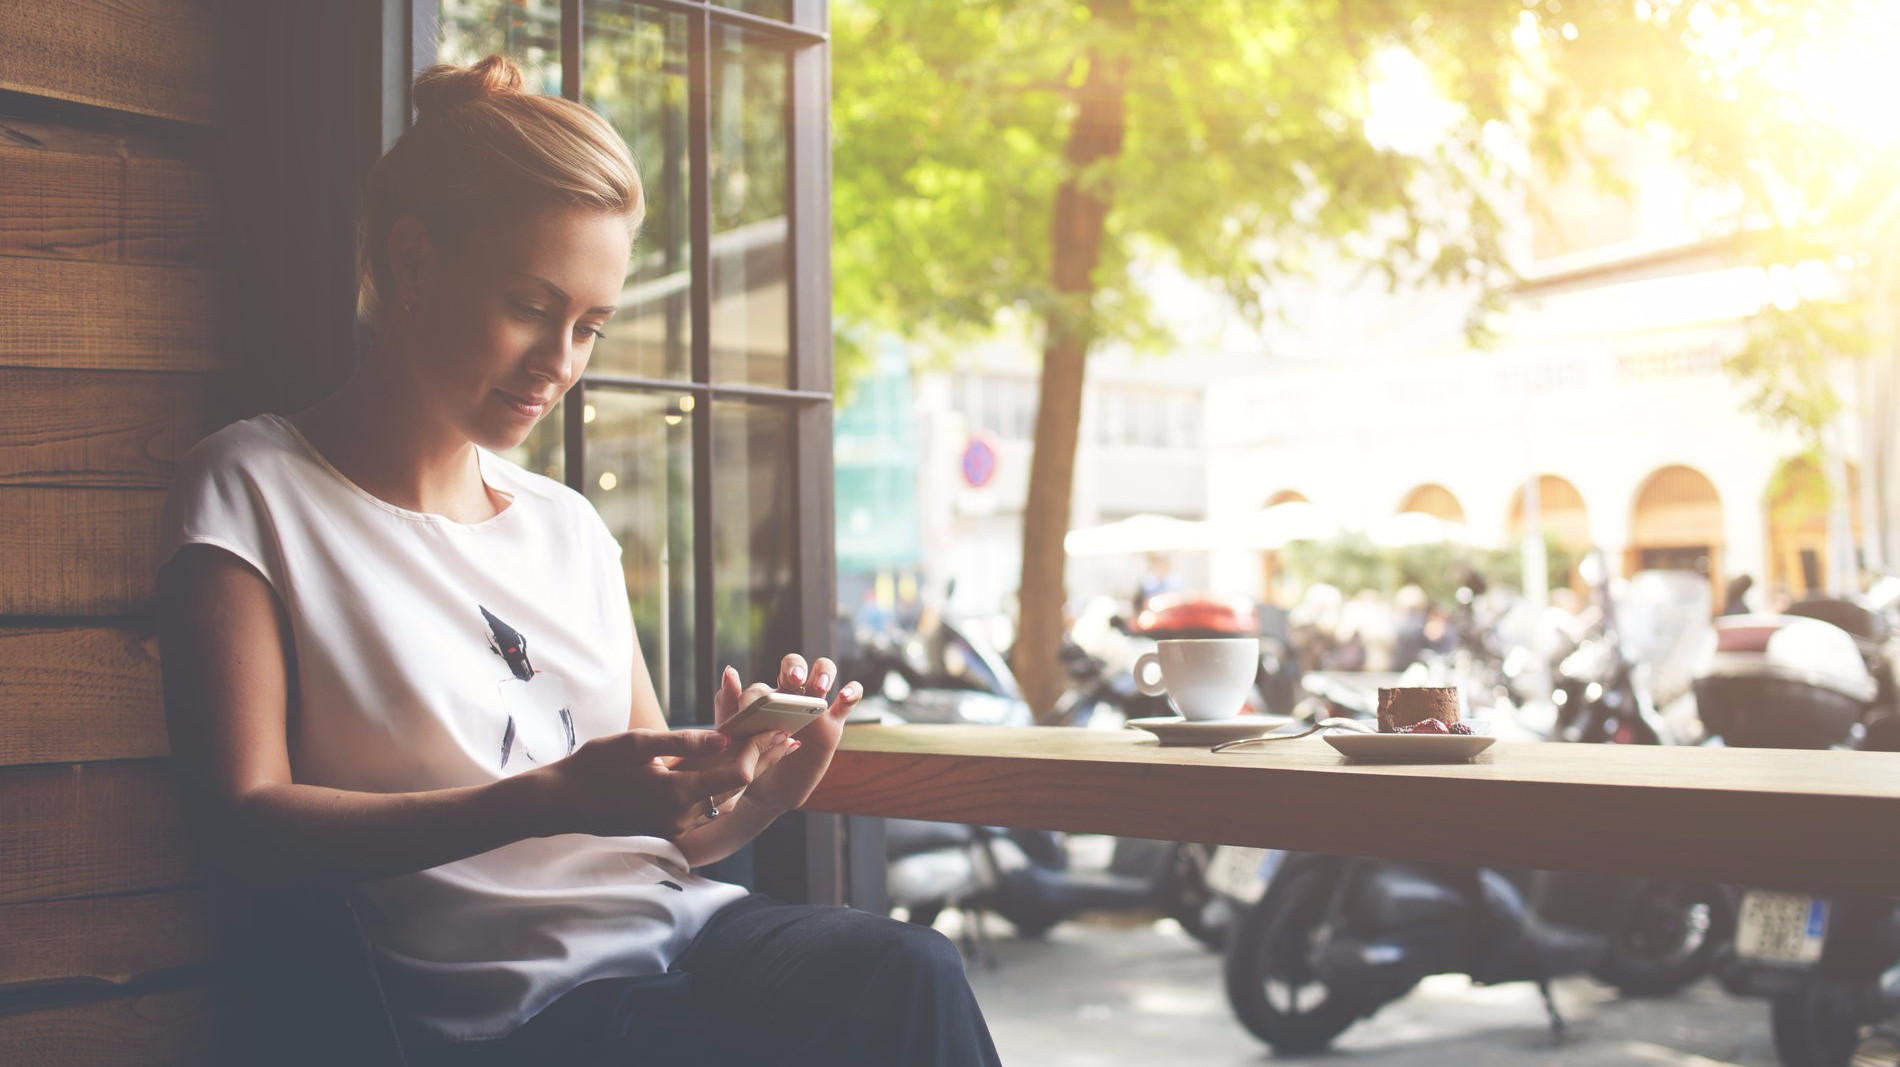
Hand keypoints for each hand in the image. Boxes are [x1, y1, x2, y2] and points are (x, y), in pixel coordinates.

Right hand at [528, 727, 786, 838]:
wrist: (559, 803)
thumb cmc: (594, 767)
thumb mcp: (636, 744)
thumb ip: (682, 741)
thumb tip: (724, 737)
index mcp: (676, 793)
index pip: (734, 774)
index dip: (760, 751)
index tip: (778, 731)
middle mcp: (681, 816)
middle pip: (734, 787)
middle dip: (762, 759)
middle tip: (788, 737)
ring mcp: (674, 826)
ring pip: (719, 796)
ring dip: (742, 771)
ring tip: (768, 744)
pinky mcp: (666, 827)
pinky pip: (700, 803)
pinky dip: (717, 782)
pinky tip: (729, 762)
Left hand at [714, 653, 862, 815]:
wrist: (768, 793)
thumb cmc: (749, 763)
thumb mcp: (733, 739)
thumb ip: (729, 707)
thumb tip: (730, 671)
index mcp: (763, 698)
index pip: (762, 686)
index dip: (758, 695)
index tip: (752, 709)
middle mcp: (790, 695)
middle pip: (795, 664)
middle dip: (794, 666)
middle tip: (793, 680)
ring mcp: (814, 707)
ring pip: (824, 671)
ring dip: (823, 673)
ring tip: (819, 687)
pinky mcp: (833, 723)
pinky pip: (849, 701)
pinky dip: (853, 692)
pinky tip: (844, 696)